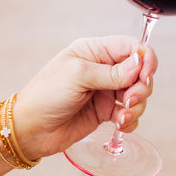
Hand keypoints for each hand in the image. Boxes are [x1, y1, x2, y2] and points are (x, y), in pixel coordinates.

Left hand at [13, 36, 157, 159]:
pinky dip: (130, 120)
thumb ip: (112, 72)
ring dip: (137, 105)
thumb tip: (139, 63)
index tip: (145, 75)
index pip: (131, 46)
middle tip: (130, 99)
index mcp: (94, 50)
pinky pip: (129, 113)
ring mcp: (105, 90)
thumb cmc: (45, 96)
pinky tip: (120, 124)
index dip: (144, 58)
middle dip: (141, 86)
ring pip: (138, 93)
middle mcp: (103, 68)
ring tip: (123, 116)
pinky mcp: (105, 111)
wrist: (29, 130)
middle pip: (139, 71)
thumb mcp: (78, 76)